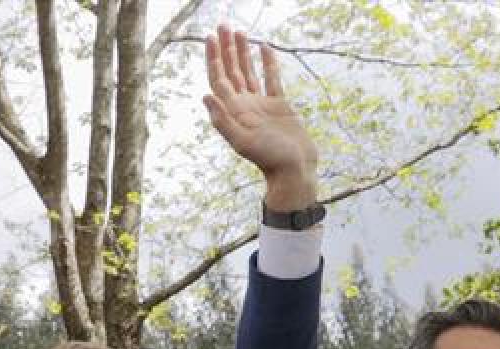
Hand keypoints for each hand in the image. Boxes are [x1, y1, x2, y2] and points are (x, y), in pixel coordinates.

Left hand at [203, 26, 317, 209]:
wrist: (294, 171)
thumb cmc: (269, 159)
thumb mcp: (243, 142)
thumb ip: (223, 121)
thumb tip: (205, 96)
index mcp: (233, 111)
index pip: (219, 78)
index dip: (213, 58)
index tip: (211, 36)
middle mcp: (244, 105)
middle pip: (231, 71)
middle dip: (225, 48)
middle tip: (223, 25)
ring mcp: (261, 105)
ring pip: (248, 72)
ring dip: (242, 52)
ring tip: (239, 31)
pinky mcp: (279, 106)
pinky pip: (271, 79)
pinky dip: (267, 63)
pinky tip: (264, 48)